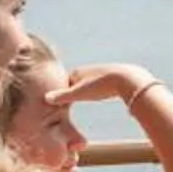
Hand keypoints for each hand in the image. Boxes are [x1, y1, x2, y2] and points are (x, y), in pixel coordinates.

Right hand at [40, 62, 155, 109]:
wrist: (126, 79)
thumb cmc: (101, 86)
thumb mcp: (79, 93)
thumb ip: (63, 96)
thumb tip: (46, 99)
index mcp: (78, 72)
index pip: (64, 83)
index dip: (61, 92)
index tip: (56, 101)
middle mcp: (88, 70)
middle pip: (76, 82)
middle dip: (73, 90)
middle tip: (69, 100)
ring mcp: (100, 72)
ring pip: (89, 83)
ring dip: (87, 89)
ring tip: (87, 96)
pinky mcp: (113, 77)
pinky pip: (102, 85)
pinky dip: (99, 89)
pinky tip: (104, 92)